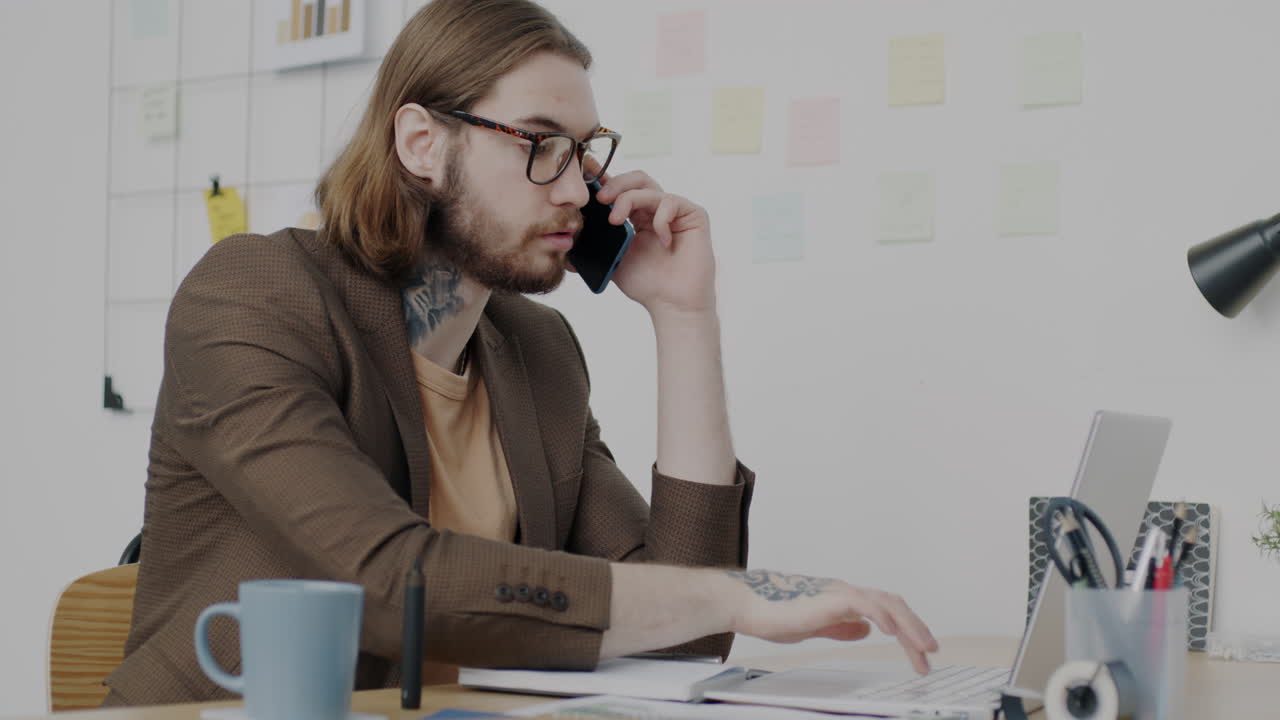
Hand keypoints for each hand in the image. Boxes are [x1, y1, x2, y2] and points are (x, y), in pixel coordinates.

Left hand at [591, 167, 715, 317]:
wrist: (673, 305)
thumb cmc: (648, 285)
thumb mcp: (613, 263)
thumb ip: (595, 249)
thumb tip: (566, 245)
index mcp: (638, 217)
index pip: (622, 189)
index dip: (605, 182)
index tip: (585, 185)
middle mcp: (657, 209)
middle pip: (636, 179)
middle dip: (615, 184)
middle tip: (600, 200)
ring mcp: (676, 211)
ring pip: (649, 187)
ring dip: (628, 199)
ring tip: (615, 221)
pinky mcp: (694, 215)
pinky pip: (671, 203)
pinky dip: (660, 219)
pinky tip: (660, 242)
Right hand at [721, 570, 938, 673]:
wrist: (746, 602)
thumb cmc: (772, 613)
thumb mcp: (815, 626)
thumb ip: (840, 627)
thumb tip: (865, 630)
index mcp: (844, 600)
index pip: (886, 611)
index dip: (907, 630)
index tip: (919, 654)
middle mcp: (847, 593)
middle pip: (894, 605)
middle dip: (916, 630)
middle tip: (930, 654)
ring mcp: (839, 593)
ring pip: (886, 603)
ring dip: (908, 625)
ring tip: (923, 647)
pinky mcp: (829, 597)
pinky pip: (863, 603)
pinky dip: (881, 615)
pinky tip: (891, 629)